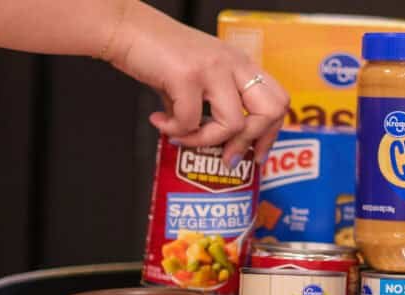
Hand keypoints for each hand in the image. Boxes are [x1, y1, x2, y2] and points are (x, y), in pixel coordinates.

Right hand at [104, 0, 288, 166]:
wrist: (126, 29)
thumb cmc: (159, 55)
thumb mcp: (199, 78)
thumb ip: (212, 105)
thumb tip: (218, 145)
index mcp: (240, 63)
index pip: (278, 100)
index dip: (271, 133)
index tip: (256, 153)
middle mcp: (233, 63)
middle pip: (270, 111)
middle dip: (250, 142)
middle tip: (228, 157)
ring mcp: (213, 68)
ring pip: (233, 124)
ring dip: (205, 141)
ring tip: (183, 137)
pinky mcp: (187, 76)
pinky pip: (191, 122)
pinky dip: (174, 131)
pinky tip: (161, 123)